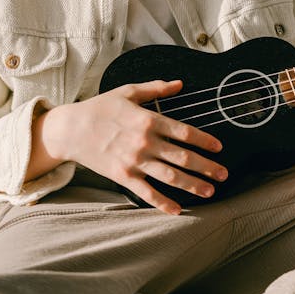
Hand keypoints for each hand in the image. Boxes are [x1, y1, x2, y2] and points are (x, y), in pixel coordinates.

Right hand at [48, 80, 226, 214]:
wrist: (71, 129)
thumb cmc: (100, 107)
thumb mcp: (128, 91)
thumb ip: (156, 88)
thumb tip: (179, 84)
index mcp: (147, 119)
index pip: (184, 132)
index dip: (204, 140)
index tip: (218, 148)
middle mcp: (144, 142)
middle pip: (182, 157)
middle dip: (206, 167)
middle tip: (223, 174)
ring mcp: (134, 161)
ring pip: (170, 176)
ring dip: (192, 185)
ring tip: (210, 191)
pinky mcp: (123, 176)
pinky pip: (147, 193)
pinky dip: (163, 203)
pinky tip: (178, 210)